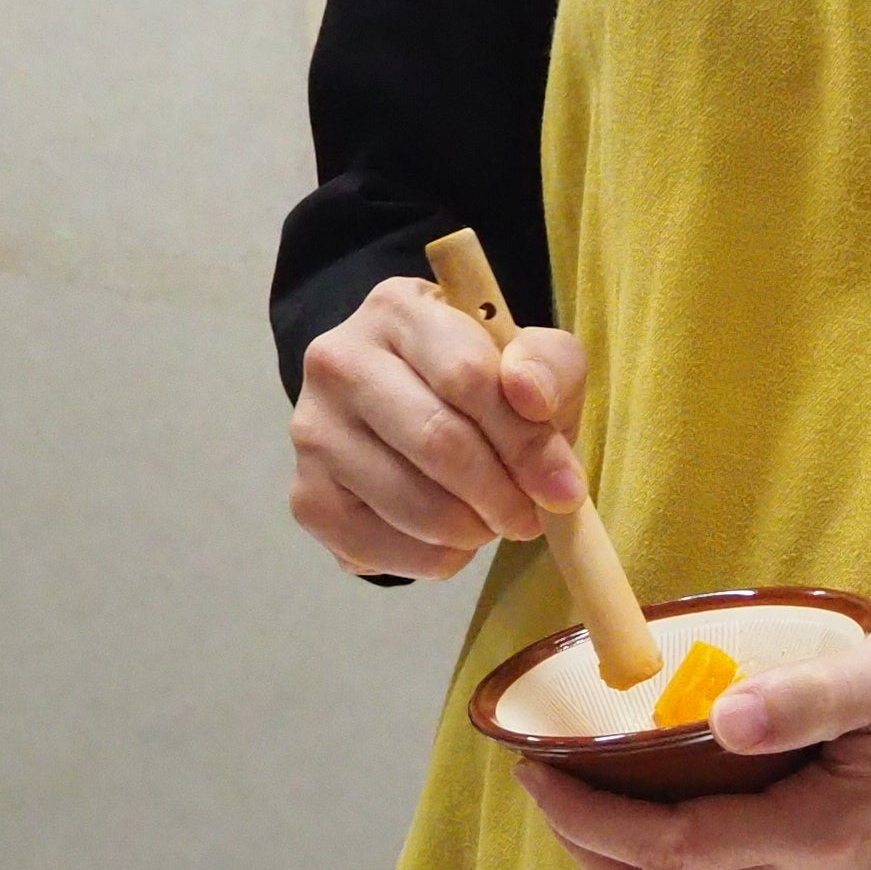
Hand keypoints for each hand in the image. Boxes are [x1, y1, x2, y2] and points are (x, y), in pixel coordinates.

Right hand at [289, 275, 588, 581]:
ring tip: (492, 518)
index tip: (564, 486)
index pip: (467, 377)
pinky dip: (439, 558)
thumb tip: (531, 399)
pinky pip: (387, 552)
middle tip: (530, 516)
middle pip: (437, 442)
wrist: (408, 408)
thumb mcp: (529, 357)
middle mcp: (338, 361)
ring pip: (415, 507)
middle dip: (502, 494)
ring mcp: (313, 432)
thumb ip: (547, 366)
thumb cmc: (480, 381)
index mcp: (396, 310)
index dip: (525, 441)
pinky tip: (451, 536)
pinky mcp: (307, 498)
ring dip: (474, 530)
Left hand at [519, 588, 870, 869]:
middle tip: (543, 779)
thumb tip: (723, 718)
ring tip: (581, 784)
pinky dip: (671, 844)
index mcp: (829, 835)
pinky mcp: (839, 856)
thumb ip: (810, 697)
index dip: (589, 816)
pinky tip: (653, 784)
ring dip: (626, 854)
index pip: (673, 846)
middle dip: (590, 849)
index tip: (536, 765)